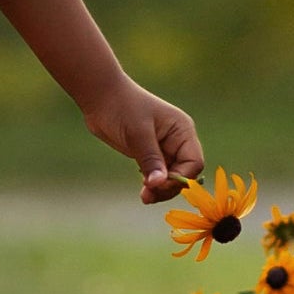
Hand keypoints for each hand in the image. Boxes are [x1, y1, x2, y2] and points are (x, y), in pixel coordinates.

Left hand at [84, 77, 203, 203]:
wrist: (99, 97)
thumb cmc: (122, 107)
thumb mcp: (137, 133)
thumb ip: (150, 159)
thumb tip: (159, 184)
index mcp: (182, 130)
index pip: (194, 162)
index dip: (181, 178)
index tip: (159, 184)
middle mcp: (177, 140)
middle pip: (184, 173)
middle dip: (169, 187)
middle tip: (148, 196)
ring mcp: (164, 148)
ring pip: (171, 178)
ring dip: (160, 189)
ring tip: (145, 197)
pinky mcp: (150, 154)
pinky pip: (158, 176)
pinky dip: (153, 185)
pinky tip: (144, 192)